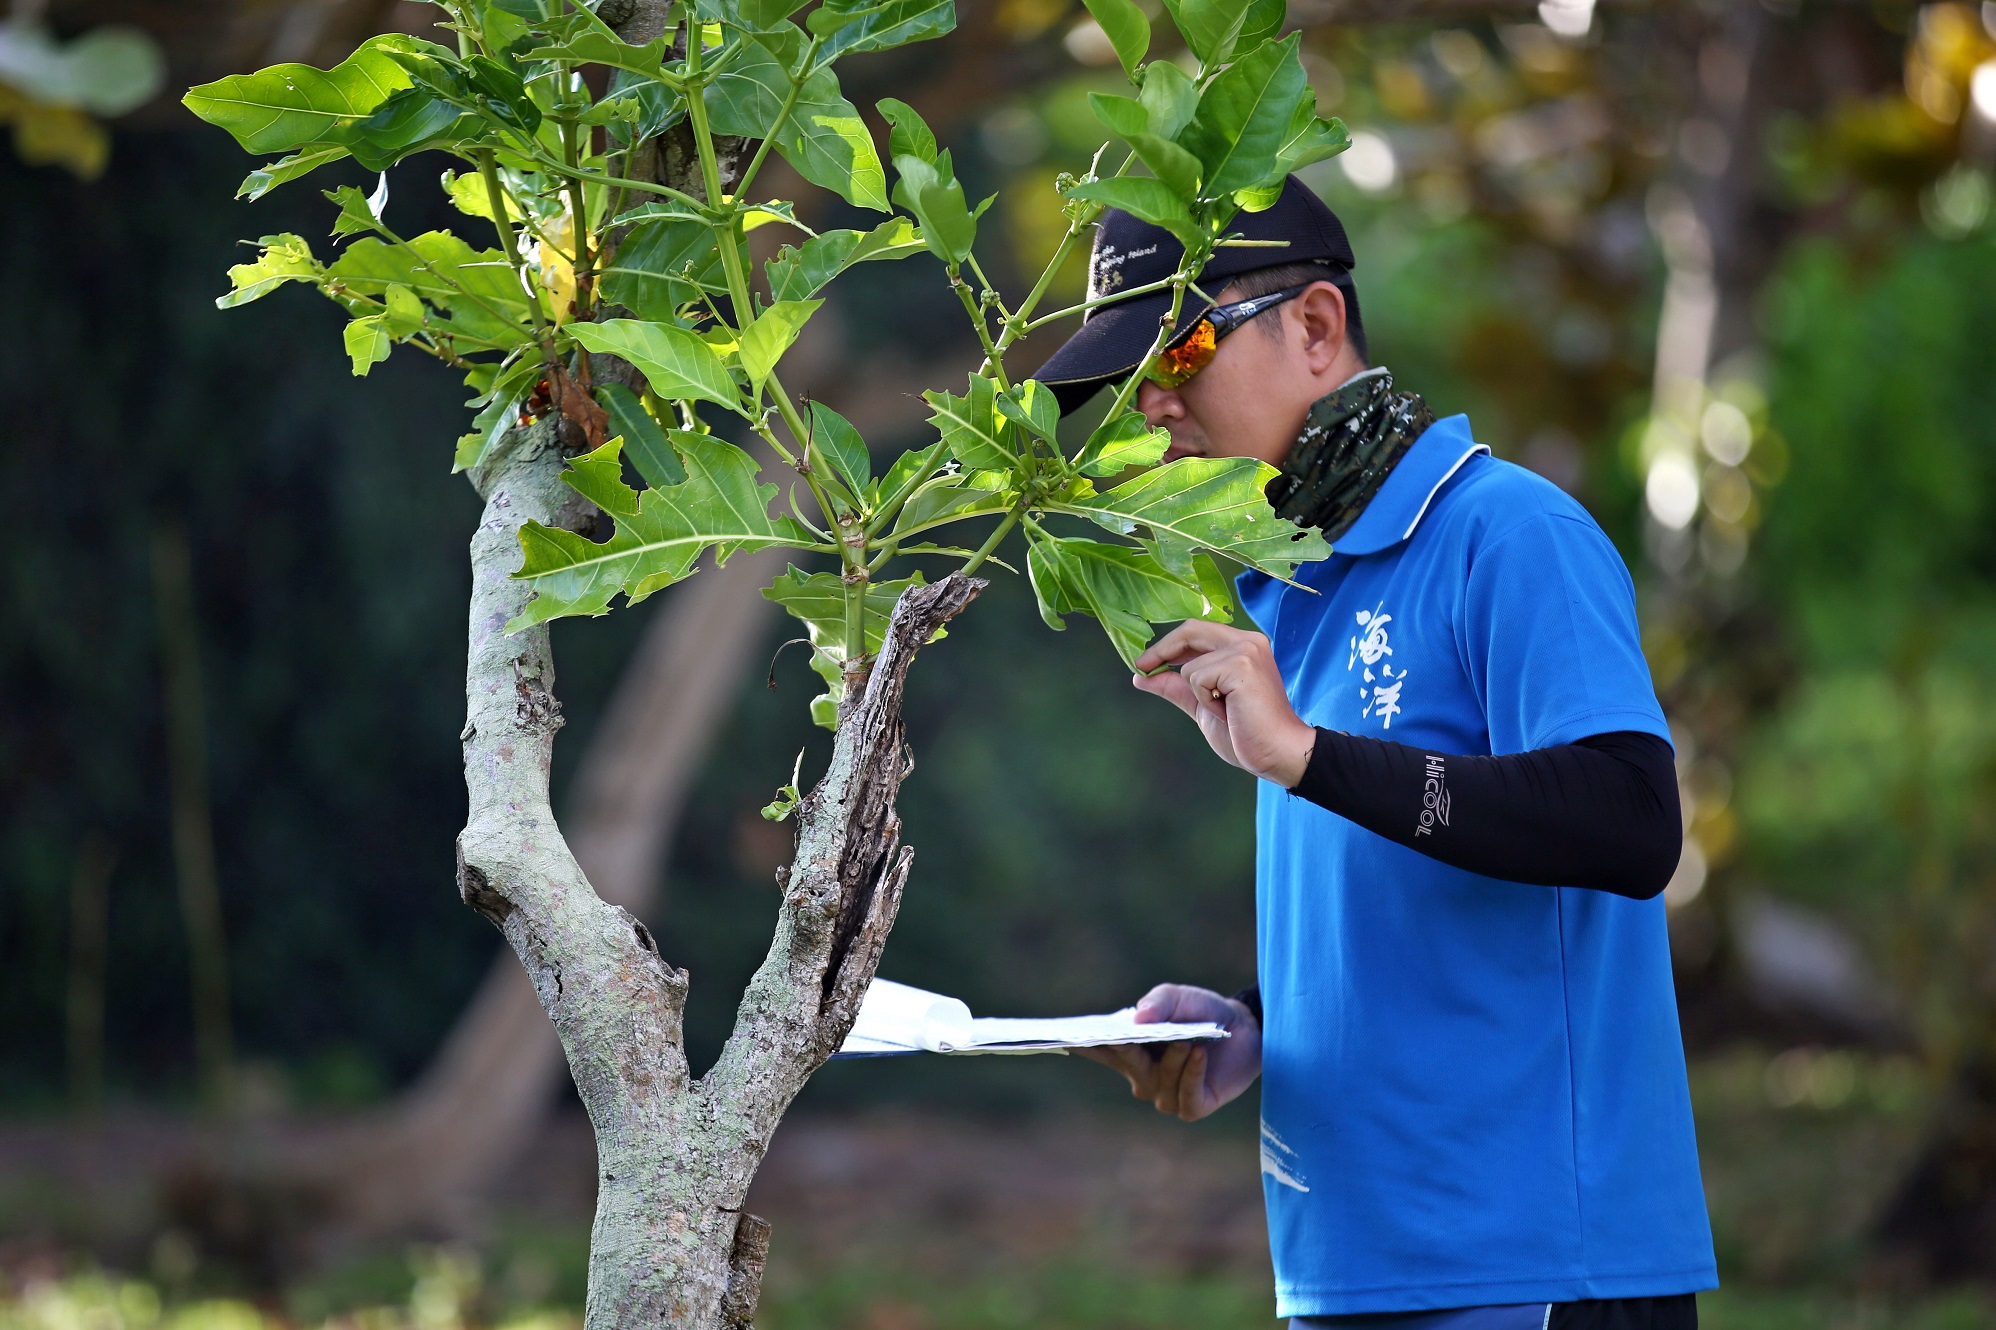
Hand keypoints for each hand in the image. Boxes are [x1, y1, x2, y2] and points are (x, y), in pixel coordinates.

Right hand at [1077, 984, 1261, 1121]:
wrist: (1247, 1029)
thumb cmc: (1202, 1012)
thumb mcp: (1177, 997)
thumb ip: (1157, 1003)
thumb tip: (1137, 1020)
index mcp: (1131, 1050)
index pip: (1097, 1050)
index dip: (1077, 1045)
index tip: (1059, 1038)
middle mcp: (1144, 1076)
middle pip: (1127, 1065)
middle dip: (1129, 1050)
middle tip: (1128, 1036)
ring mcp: (1167, 1094)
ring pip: (1158, 1082)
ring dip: (1172, 1060)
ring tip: (1187, 1040)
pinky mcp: (1193, 1106)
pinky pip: (1185, 1096)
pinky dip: (1190, 1074)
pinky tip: (1200, 1055)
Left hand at [1132, 622, 1315, 786]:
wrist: (1277, 752)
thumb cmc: (1247, 733)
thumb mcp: (1203, 706)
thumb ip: (1177, 688)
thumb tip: (1142, 676)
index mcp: (1243, 646)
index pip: (1196, 632)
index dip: (1167, 645)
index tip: (1144, 662)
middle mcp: (1247, 640)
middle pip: (1190, 630)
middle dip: (1161, 650)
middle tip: (1141, 667)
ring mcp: (1246, 650)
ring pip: (1191, 666)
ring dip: (1198, 695)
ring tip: (1226, 710)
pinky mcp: (1241, 664)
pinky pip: (1197, 678)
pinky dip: (1205, 702)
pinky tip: (1230, 711)